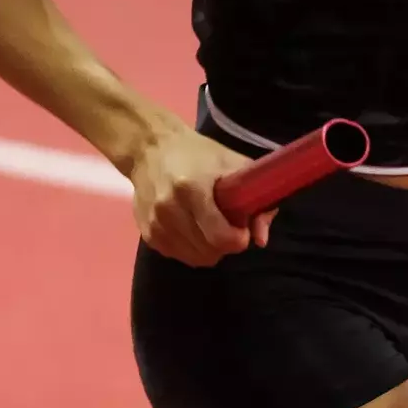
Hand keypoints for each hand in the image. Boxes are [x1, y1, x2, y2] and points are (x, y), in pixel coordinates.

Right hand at [127, 126, 276, 266]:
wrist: (150, 148)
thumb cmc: (198, 153)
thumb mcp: (233, 165)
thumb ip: (255, 201)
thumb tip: (261, 239)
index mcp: (191, 188)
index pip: (219, 236)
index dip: (238, 239)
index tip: (243, 230)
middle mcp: (168, 209)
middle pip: (208, 252)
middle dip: (226, 245)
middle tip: (229, 227)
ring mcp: (154, 224)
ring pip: (194, 259)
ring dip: (209, 250)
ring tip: (211, 227)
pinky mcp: (146, 234)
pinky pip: (178, 255)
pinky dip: (191, 248)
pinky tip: (193, 228)